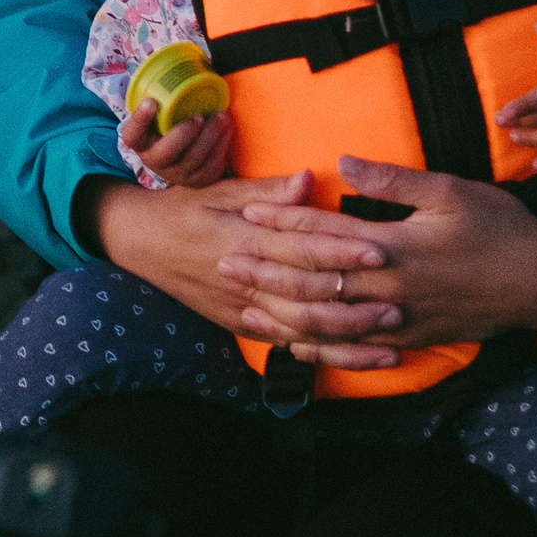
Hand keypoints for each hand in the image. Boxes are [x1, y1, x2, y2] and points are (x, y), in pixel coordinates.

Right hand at [80, 173, 400, 370]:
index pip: (298, 247)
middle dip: (354, 301)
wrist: (137, 241)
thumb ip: (266, 190)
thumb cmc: (182, 207)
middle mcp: (243, 278)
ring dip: (346, 335)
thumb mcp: (218, 188)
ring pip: (300, 329)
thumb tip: (308, 180)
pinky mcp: (241, 325)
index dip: (340, 251)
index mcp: (242, 237)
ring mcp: (241, 307)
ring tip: (388, 334)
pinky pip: (287, 344)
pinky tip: (356, 356)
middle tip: (399, 301)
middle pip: (306, 295)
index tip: (379, 250)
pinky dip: (324, 354)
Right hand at [119, 102, 232, 188]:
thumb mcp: (161, 115)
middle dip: (183, 134)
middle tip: (197, 117)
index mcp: (140, 142)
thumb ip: (164, 98)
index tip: (151, 101)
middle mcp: (155, 161)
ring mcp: (177, 174)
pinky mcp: (198, 180)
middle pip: (165, 153)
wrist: (184, 156)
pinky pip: (211, 167)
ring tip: (221, 117)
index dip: (139, 120)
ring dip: (210, 136)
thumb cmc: (171, 125)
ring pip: (193, 160)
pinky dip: (222, 146)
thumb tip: (189, 64)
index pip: (131, 135)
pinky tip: (228, 129)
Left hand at [235, 155, 536, 349]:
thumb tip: (343, 161)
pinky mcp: (408, 338)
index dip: (281, 221)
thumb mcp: (449, 190)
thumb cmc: (500, 229)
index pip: (323, 233)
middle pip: (313, 281)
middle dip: (265, 270)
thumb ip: (392, 179)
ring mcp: (397, 319)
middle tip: (223, 261)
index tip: (246, 212)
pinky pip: (352, 347)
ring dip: (281, 310)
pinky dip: (319, 346)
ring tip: (245, 300)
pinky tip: (293, 342)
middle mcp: (389, 288)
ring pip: (327, 321)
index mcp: (394, 247)